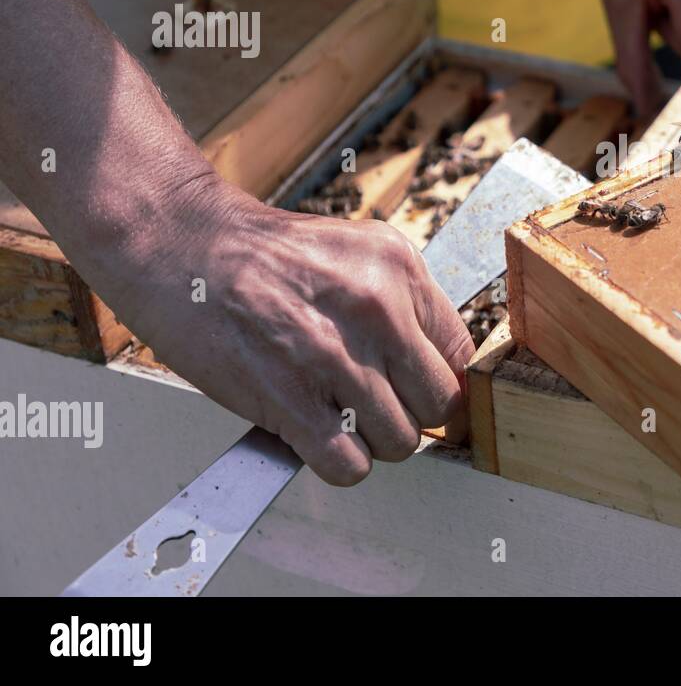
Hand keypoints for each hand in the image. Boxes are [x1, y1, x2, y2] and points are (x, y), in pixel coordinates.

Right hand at [100, 177, 472, 485]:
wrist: (186, 249)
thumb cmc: (267, 256)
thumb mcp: (359, 250)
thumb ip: (406, 301)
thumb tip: (440, 362)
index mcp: (400, 270)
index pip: (460, 353)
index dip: (441, 380)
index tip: (422, 390)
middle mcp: (377, 311)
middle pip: (439, 404)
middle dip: (413, 413)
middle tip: (381, 405)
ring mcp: (334, 358)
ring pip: (400, 442)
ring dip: (373, 440)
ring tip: (341, 415)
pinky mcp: (291, 400)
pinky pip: (350, 465)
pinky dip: (339, 463)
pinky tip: (318, 435)